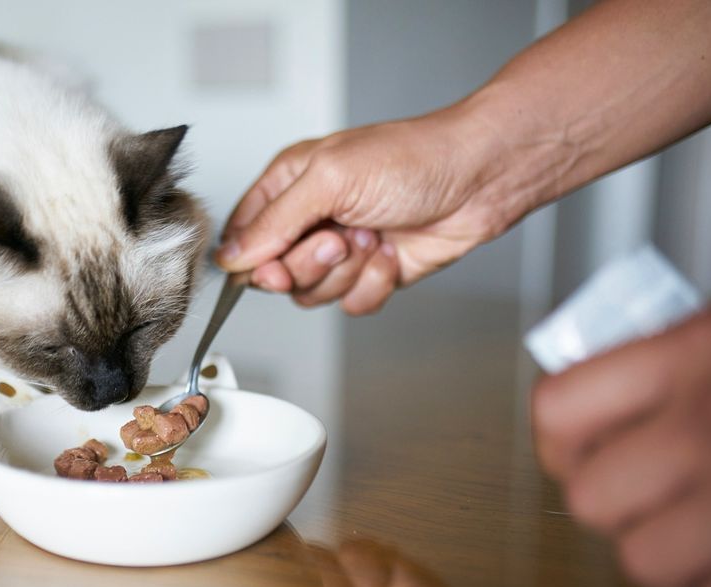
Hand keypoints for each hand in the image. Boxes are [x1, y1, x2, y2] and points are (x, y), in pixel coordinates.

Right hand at [216, 108, 515, 314]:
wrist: (478, 180)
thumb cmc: (413, 158)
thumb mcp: (328, 180)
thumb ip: (273, 222)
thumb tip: (232, 256)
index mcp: (288, 184)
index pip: (243, 236)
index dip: (253, 259)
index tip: (273, 263)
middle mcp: (310, 218)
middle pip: (275, 273)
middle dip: (309, 263)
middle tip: (337, 239)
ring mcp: (340, 249)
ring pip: (311, 293)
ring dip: (346, 272)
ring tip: (372, 237)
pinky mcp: (370, 273)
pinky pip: (350, 303)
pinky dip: (373, 284)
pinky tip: (391, 254)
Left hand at [532, 296, 710, 586]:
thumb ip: (677, 364)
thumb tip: (598, 414)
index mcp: (697, 353)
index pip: (560, 410)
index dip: (564, 443)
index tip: (585, 452)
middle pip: (591, 500)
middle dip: (622, 509)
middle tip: (664, 500)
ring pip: (646, 565)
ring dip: (677, 562)